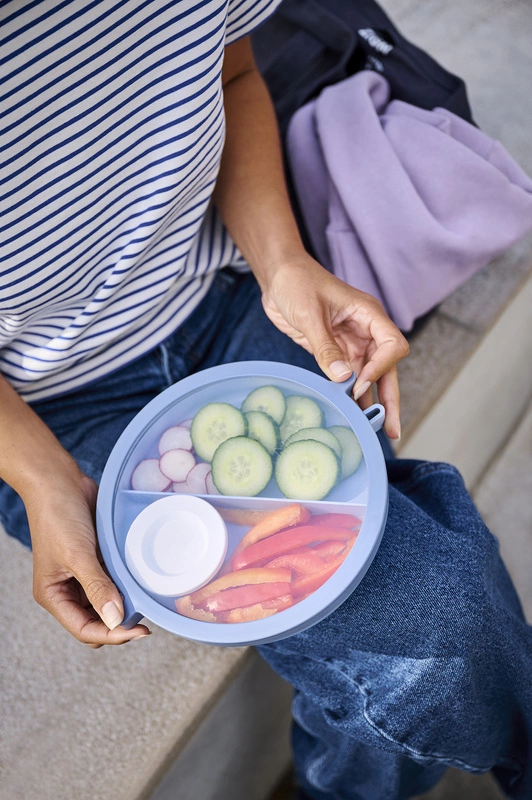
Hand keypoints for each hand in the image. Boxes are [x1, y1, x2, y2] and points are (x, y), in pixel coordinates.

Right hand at [27, 470, 150, 646]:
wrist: (59, 481)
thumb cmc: (58, 516)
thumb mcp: (77, 555)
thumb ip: (97, 587)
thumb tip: (116, 620)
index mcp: (54, 595)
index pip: (85, 630)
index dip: (113, 634)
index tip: (142, 630)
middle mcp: (67, 590)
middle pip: (97, 622)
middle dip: (120, 623)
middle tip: (147, 617)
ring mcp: (83, 575)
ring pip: (108, 603)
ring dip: (125, 604)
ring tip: (145, 599)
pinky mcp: (97, 560)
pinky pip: (114, 581)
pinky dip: (126, 584)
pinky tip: (140, 581)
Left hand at [260, 254, 408, 438]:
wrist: (278, 277)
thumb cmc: (297, 282)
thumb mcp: (309, 314)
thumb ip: (326, 347)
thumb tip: (344, 379)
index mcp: (368, 314)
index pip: (392, 345)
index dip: (380, 367)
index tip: (359, 383)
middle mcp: (366, 331)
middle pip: (387, 368)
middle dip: (390, 398)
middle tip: (392, 429)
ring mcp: (352, 343)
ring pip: (370, 378)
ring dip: (371, 402)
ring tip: (374, 431)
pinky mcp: (336, 352)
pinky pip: (349, 378)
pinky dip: (350, 396)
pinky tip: (352, 415)